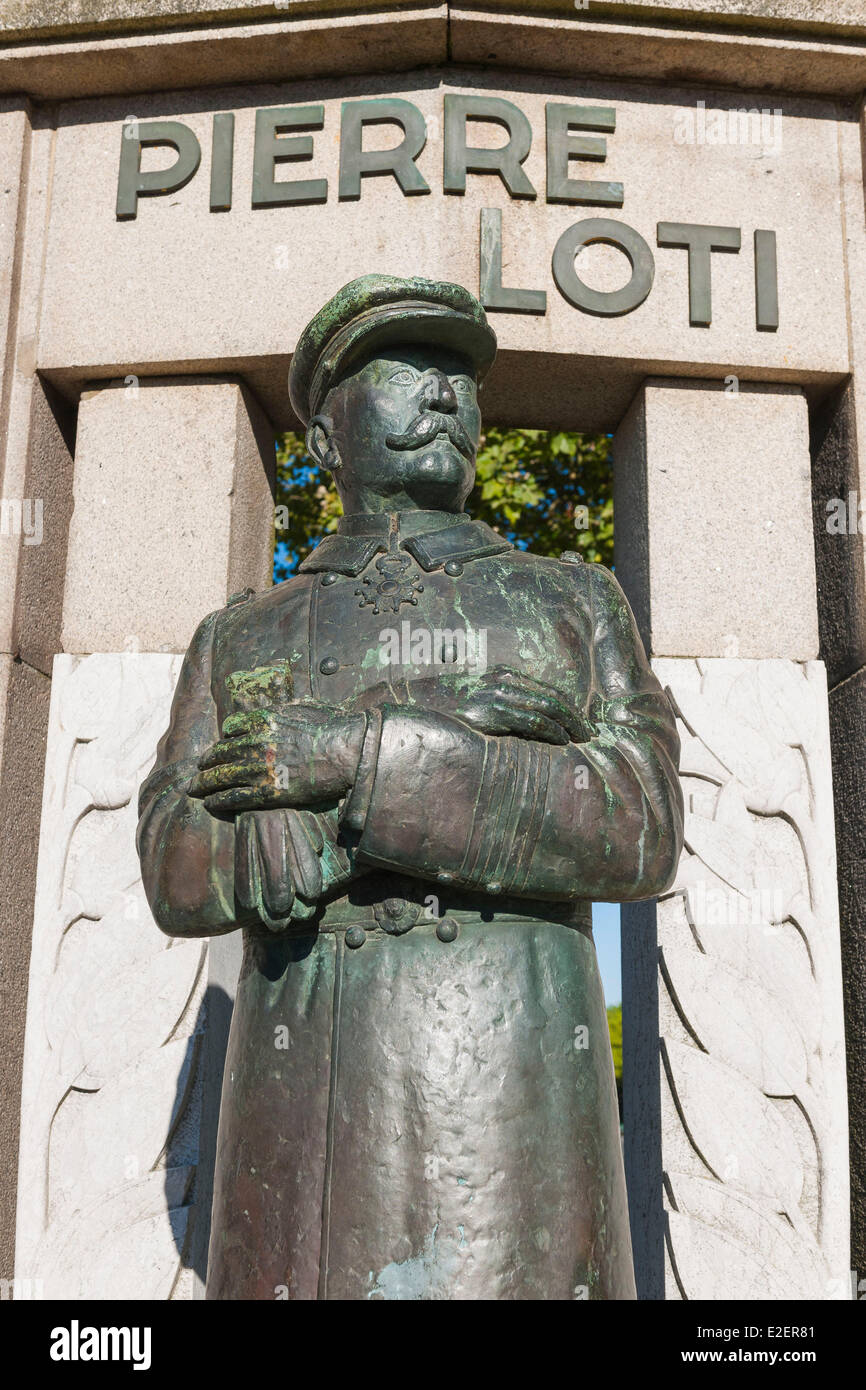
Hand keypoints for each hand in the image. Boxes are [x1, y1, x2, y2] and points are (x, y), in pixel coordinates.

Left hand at [188, 701, 365, 813]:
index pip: (232, 728)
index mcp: (264, 720)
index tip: (221, 744)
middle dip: (206, 763)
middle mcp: (256, 743)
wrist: (347, 752)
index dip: (224, 738)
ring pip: (221, 776)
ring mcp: (260, 769)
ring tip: (193, 788)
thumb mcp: (306, 706)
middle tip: (198, 769)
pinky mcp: (268, 792)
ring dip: (204, 783)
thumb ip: (286, 708)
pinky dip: (218, 801)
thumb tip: (279, 706)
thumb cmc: (333, 728)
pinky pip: (234, 797)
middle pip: (220, 753)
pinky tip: (209, 803)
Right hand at [453, 667, 590, 745]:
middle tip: (590, 734)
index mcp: (504, 675)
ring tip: (583, 740)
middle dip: (576, 717)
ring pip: (547, 708)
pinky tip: (563, 741)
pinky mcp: (489, 712)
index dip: (569, 708)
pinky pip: (530, 721)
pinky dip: (551, 731)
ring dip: (570, 725)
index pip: (547, 690)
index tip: (582, 723)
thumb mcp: (476, 699)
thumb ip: (501, 707)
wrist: (411, 703)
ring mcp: (497, 695)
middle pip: (553, 697)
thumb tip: (528, 727)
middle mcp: (504, 681)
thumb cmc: (443, 707)